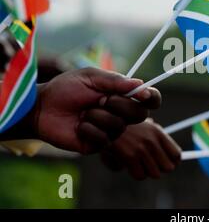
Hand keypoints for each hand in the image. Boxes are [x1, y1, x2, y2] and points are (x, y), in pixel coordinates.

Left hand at [32, 68, 160, 153]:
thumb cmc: (65, 88)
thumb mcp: (91, 77)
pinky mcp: (99, 144)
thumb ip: (116, 81)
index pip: (150, 99)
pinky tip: (78, 126)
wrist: (42, 108)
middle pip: (140, 114)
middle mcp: (121, 113)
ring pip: (120, 126)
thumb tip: (141, 86)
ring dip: (98, 116)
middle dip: (119, 104)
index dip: (152, 98)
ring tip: (83, 112)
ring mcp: (111, 130)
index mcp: (123, 95)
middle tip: (100, 99)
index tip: (144, 95)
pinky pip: (104, 139)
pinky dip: (88, 129)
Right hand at [100, 119, 180, 179]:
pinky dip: (137, 174)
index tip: (168, 164)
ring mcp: (141, 149)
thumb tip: (177, 159)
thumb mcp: (147, 127)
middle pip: (168, 167)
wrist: (106, 124)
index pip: (176, 155)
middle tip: (152, 165)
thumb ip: (161, 141)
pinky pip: (140, 176)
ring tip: (140, 163)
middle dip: (161, 169)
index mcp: (158, 133)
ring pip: (155, 174)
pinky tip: (132, 165)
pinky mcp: (129, 157)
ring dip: (148, 172)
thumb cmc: (129, 128)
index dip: (174, 163)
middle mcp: (152, 141)